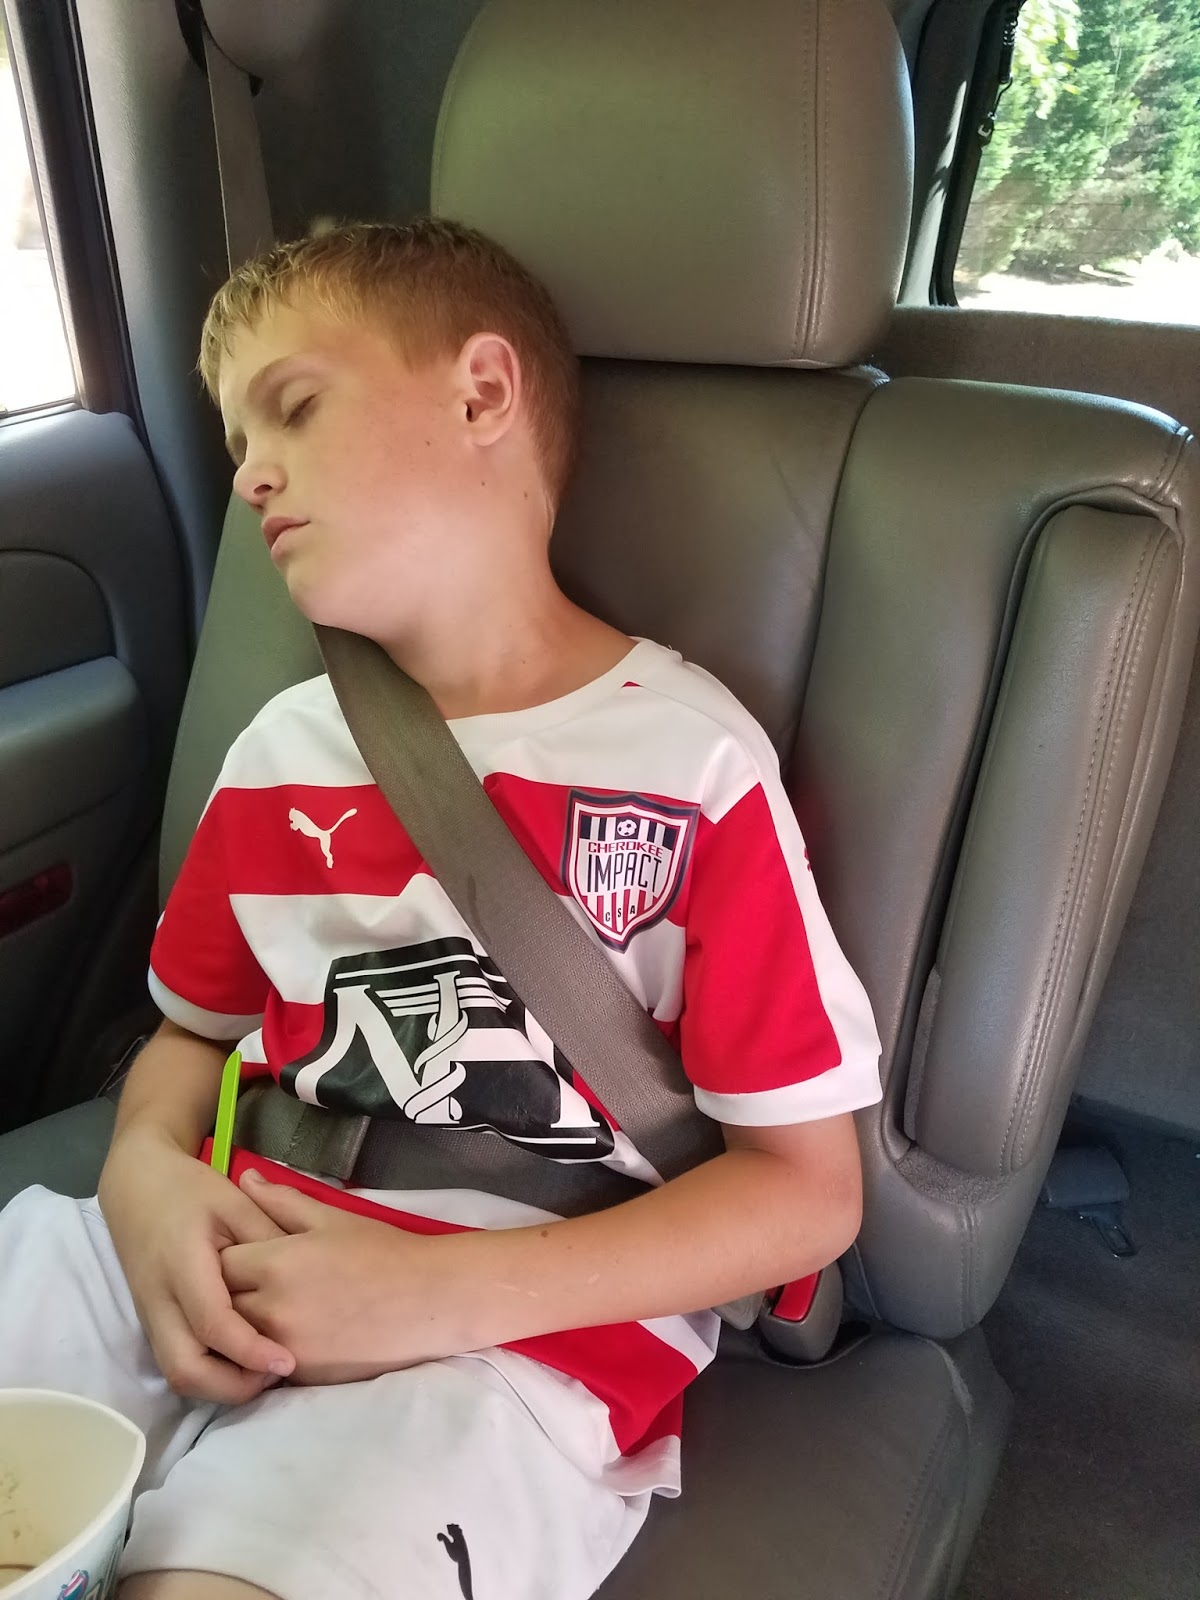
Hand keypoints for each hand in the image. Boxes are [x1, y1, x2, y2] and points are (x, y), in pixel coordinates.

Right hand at [98, 1128, 296, 1403]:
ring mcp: (151, 1317)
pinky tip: (243, 1360)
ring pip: (178, 1375)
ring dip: (221, 1385)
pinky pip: (177, 1363)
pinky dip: (210, 1374)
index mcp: (181, 1265)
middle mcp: (159, 1301)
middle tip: (277, 1372)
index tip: (287, 1361)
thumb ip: (269, 1239)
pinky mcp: (153, 1324)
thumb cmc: (190, 1190)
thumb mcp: (236, 1202)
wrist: (136, 1186)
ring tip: (265, 1370)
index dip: (249, 1350)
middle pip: (185, 1369)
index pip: (212, 1324)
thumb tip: (305, 1280)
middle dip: (232, 1386)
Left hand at [220, 1170, 465, 1384]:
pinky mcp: (301, 1375)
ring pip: (238, 1339)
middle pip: (220, 1304)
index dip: (225, 1257)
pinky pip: (263, 1362)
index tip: (239, 1252)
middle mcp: (271, 1309)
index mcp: (276, 1264)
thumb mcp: (331, 1217)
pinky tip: (285, 1331)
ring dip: (242, 1324)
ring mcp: (284, 1348)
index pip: (219, 1264)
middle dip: (226, 1293)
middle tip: (246, 1281)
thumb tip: (244, 1177)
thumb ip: (281, 1200)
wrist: (429, 1300)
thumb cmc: (382, 1251)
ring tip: (261, 1307)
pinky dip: (264, 1348)